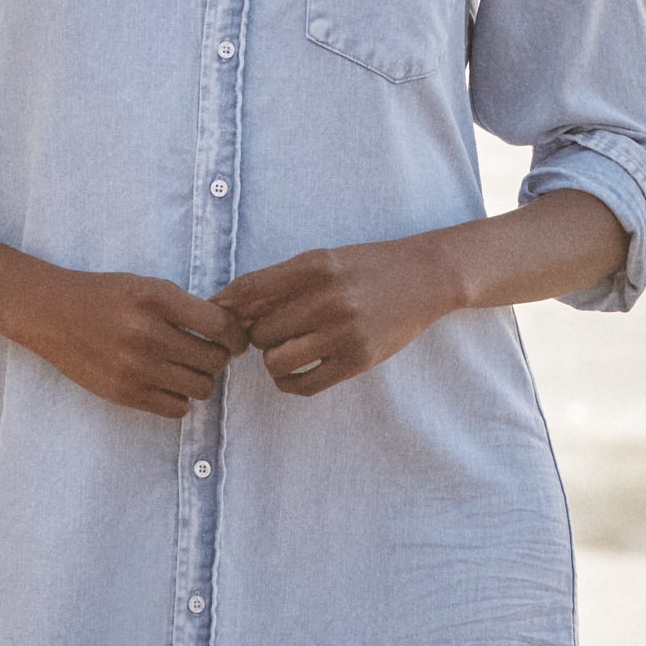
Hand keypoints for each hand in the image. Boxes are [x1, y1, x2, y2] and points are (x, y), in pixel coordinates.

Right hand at [14, 267, 248, 417]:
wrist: (51, 314)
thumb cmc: (103, 296)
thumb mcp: (146, 285)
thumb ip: (184, 306)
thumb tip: (229, 330)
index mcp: (156, 300)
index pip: (219, 326)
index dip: (236, 335)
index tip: (234, 340)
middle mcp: (147, 334)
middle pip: (214, 360)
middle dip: (218, 358)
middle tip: (208, 353)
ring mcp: (135, 368)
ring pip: (201, 388)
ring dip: (202, 380)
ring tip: (187, 369)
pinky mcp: (124, 393)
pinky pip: (177, 409)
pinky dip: (180, 399)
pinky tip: (169, 384)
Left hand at [220, 237, 456, 395]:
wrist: (425, 277)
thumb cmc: (367, 267)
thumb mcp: (324, 260)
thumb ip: (280, 281)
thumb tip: (227, 305)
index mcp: (314, 266)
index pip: (249, 289)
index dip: (226, 307)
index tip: (219, 317)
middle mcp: (327, 299)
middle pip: (259, 331)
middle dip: (259, 335)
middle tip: (274, 332)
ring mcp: (344, 332)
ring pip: (276, 361)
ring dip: (273, 360)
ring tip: (286, 350)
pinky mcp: (358, 360)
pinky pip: (304, 384)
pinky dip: (289, 382)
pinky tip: (293, 373)